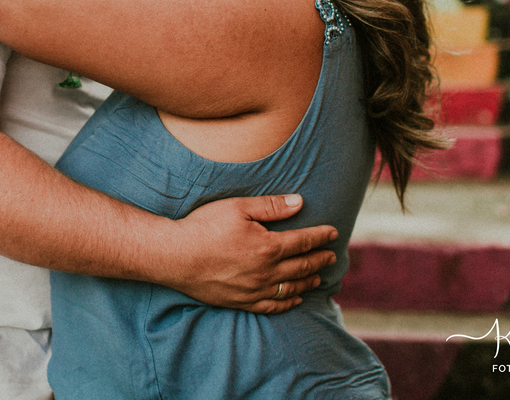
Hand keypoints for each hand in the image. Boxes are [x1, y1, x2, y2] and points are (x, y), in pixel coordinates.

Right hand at [163, 194, 338, 313]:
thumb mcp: (238, 207)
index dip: (320, 237)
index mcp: (268, 246)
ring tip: (318, 277)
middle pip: (301, 266)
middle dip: (319, 259)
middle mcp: (266, 272)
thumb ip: (271, 206)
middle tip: (331, 256)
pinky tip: (295, 300)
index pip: (303, 241)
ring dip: (308, 281)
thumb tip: (299, 203)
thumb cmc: (204, 226)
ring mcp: (254, 290)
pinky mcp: (241, 302)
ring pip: (291, 288)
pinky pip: (272, 307)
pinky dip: (288, 303)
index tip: (333, 233)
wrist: (175, 256)